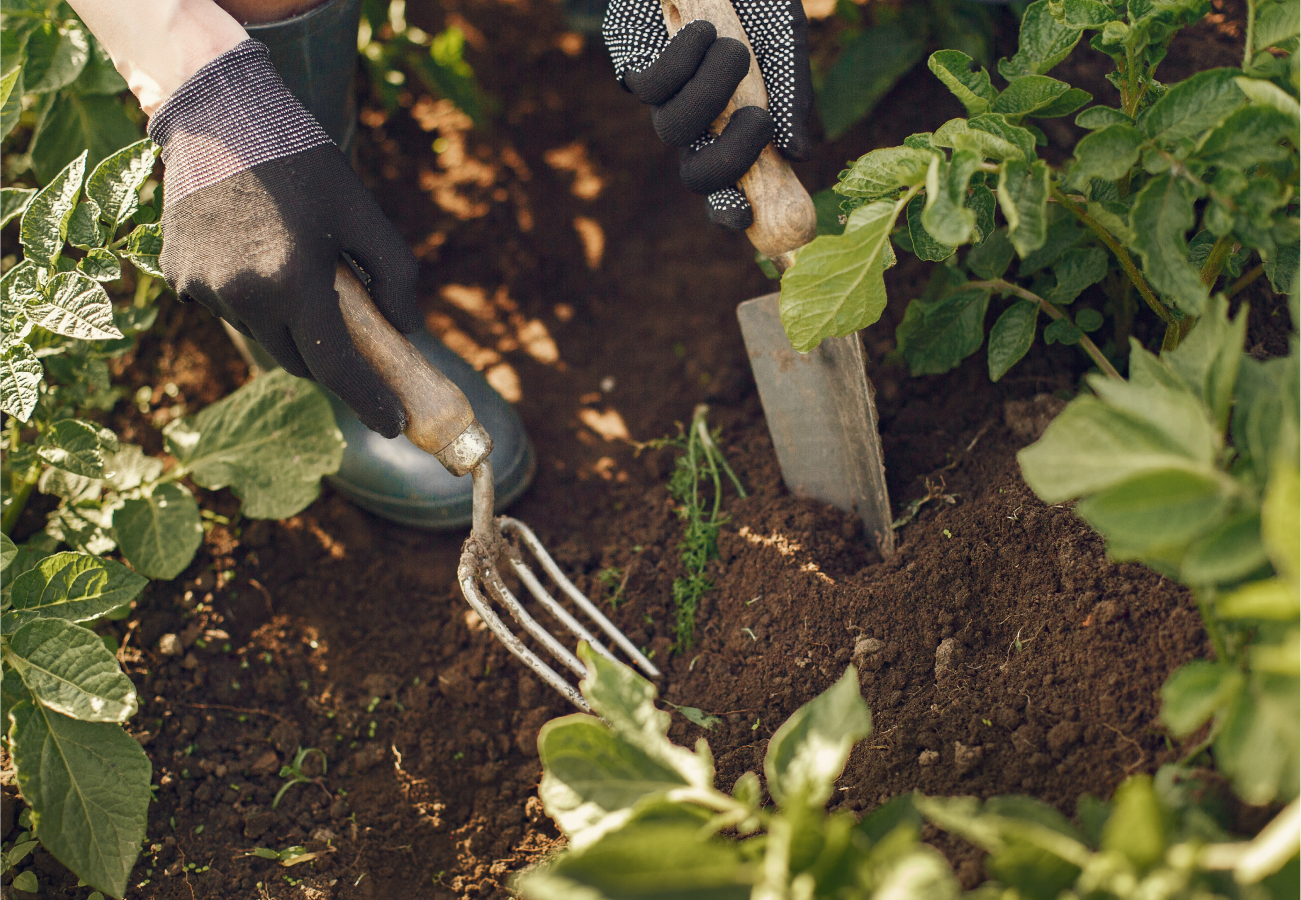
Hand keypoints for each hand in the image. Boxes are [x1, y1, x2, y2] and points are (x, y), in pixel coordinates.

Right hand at [149, 40, 420, 437]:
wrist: (220, 115)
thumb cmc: (302, 162)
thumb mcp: (362, 213)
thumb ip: (394, 275)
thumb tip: (409, 329)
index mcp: (294, 283)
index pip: (337, 368)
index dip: (369, 402)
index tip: (394, 424)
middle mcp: (243, 295)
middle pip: (299, 360)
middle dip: (331, 362)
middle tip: (357, 347)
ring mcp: (203, 288)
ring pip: (262, 335)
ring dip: (288, 324)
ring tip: (299, 274)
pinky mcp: (177, 275)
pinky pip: (226, 308)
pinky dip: (251, 300)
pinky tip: (257, 256)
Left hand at [602, 0, 810, 228]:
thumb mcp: (782, 39)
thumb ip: (792, 93)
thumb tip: (799, 153)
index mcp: (733, 125)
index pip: (728, 185)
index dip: (730, 210)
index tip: (746, 218)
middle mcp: (697, 121)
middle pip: (696, 175)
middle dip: (727, 160)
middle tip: (760, 120)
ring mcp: (663, 98)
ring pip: (675, 130)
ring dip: (710, 94)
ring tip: (734, 49)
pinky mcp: (632, 67)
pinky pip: (650, 88)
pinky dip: (682, 63)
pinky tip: (702, 31)